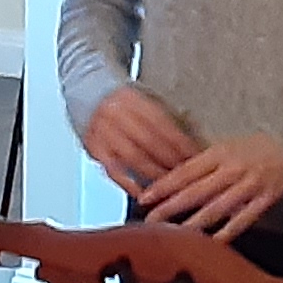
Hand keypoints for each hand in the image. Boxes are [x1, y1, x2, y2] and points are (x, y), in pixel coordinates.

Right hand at [82, 87, 202, 195]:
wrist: (85, 89)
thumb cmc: (122, 98)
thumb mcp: (145, 97)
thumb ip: (167, 117)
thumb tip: (193, 141)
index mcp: (132, 98)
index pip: (162, 124)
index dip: (180, 142)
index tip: (196, 156)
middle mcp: (115, 114)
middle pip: (149, 141)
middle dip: (171, 161)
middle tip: (188, 176)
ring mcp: (102, 132)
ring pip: (132, 158)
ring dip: (154, 175)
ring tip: (171, 187)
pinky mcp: (93, 148)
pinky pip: (113, 170)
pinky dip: (129, 184)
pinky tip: (143, 194)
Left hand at [138, 133, 282, 241]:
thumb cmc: (256, 147)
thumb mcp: (227, 146)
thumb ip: (202, 163)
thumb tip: (172, 178)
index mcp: (219, 152)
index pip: (185, 171)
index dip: (163, 185)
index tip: (144, 197)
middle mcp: (232, 168)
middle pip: (196, 190)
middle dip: (171, 207)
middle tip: (150, 220)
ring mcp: (249, 185)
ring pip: (217, 206)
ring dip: (194, 222)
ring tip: (175, 235)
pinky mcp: (265, 199)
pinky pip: (244, 218)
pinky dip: (228, 231)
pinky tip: (213, 243)